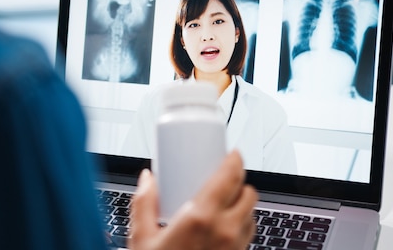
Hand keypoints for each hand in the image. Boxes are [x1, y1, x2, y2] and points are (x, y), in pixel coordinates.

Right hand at [128, 150, 256, 249]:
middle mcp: (225, 232)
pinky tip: (224, 227)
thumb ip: (143, 203)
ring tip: (224, 202)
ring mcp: (234, 249)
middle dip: (239, 182)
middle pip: (248, 193)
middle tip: (225, 178)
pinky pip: (248, 235)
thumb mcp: (141, 238)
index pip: (230, 176)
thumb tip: (146, 178)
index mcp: (202, 218)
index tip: (233, 153)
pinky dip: (242, 224)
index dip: (236, 159)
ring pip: (252, 215)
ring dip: (243, 204)